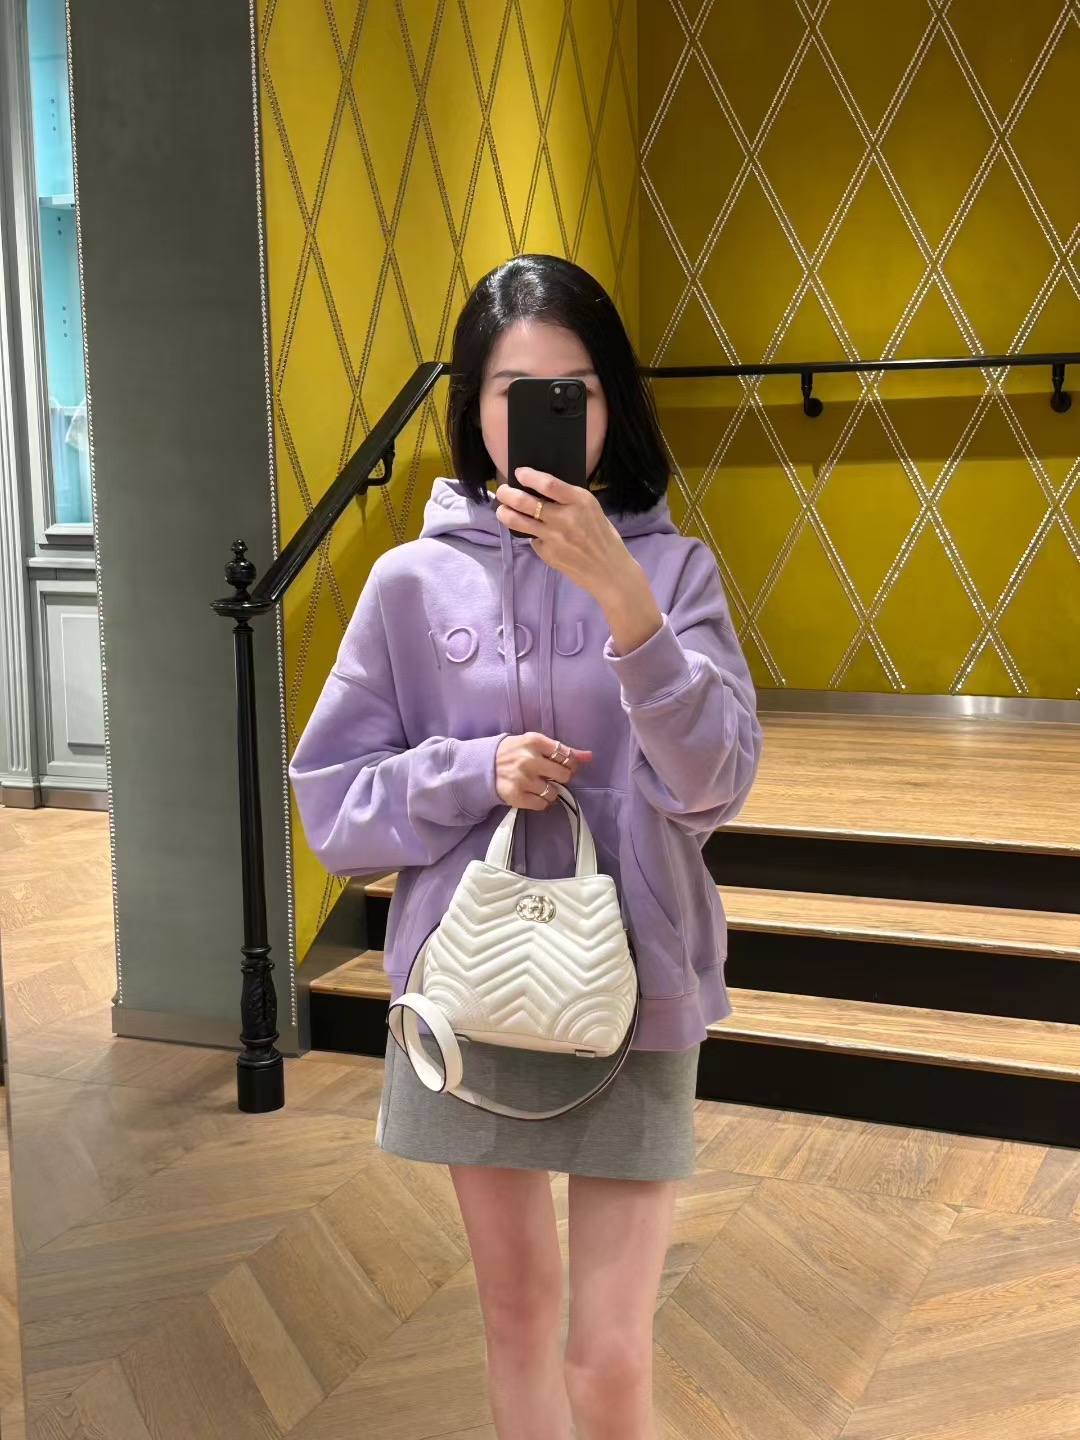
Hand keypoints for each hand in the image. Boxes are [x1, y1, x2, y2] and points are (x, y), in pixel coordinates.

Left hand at [494, 469, 634, 600]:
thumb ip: (569, 499)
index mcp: (580, 501)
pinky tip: (536, 534)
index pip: (548, 484)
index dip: (529, 477)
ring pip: (517, 521)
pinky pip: (532, 539)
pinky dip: (531, 535)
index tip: (519, 472)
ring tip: (502, 509)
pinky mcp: (547, 553)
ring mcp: (553, 538)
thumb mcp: (592, 509)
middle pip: (525, 502)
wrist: (608, 569)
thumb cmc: (602, 535)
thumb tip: (540, 488)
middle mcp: (565, 518)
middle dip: (507, 494)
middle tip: (502, 491)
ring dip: (504, 513)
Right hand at [495, 732, 592, 810]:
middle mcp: (529, 760)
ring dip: (551, 791)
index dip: (571, 764)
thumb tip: (589, 756)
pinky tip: (534, 794)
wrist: (483, 766)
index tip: (566, 766)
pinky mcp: (516, 796)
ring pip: (554, 792)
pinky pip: (542, 804)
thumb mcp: (534, 744)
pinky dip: (542, 802)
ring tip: (541, 785)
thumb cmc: (513, 752)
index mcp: (534, 741)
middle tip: (553, 776)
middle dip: (562, 777)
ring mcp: (522, 780)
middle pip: (564, 775)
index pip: (566, 755)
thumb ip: (562, 750)